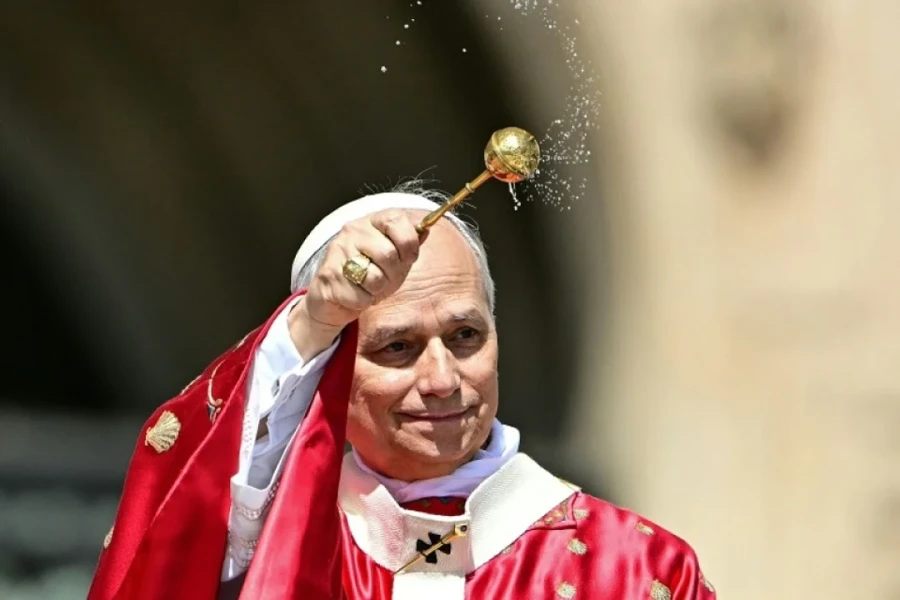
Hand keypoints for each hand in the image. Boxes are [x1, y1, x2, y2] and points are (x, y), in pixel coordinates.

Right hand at [288, 209, 426, 360]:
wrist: (334, 296)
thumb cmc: (371, 273)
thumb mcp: (396, 255)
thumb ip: (411, 241)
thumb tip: (427, 229)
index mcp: (371, 221)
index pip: (395, 219)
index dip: (408, 242)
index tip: (409, 257)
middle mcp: (352, 232)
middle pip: (388, 253)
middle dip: (394, 274)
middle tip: (386, 278)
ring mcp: (337, 252)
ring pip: (374, 277)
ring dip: (378, 289)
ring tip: (371, 286)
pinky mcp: (329, 276)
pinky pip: (360, 296)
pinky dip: (364, 301)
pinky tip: (357, 294)